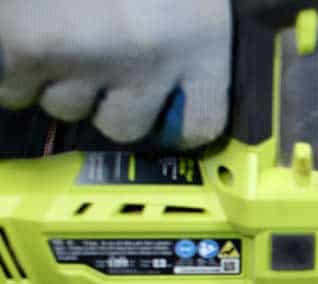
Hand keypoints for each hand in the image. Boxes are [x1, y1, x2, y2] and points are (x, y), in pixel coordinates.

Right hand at [0, 0, 230, 147]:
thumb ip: (182, 31)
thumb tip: (171, 91)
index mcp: (202, 38)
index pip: (202, 123)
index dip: (178, 121)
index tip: (164, 111)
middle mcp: (153, 58)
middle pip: (125, 125)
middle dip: (106, 97)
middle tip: (94, 53)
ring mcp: (90, 57)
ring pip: (67, 107)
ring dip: (57, 78)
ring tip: (59, 28)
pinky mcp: (31, 47)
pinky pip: (15, 90)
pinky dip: (13, 70)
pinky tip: (25, 32)